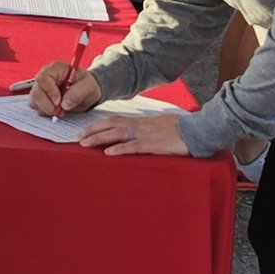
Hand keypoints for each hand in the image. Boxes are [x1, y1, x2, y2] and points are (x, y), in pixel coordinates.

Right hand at [28, 61, 100, 118]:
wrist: (86, 93)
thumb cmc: (87, 85)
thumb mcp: (89, 87)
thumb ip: (79, 92)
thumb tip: (65, 103)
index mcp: (56, 68)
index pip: (43, 78)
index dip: (49, 91)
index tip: (58, 101)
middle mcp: (46, 76)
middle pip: (36, 91)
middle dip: (46, 104)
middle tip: (59, 111)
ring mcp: (41, 87)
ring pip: (34, 100)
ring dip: (46, 109)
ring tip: (60, 111)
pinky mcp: (40, 97)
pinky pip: (36, 106)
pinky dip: (44, 111)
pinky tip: (55, 110)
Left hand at [77, 100, 192, 156]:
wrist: (197, 129)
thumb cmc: (180, 130)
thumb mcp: (159, 126)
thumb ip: (146, 130)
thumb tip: (135, 135)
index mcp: (141, 122)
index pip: (115, 120)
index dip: (99, 125)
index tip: (85, 130)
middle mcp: (140, 126)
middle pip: (111, 125)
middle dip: (93, 130)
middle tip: (77, 138)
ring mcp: (146, 135)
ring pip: (117, 134)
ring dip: (99, 138)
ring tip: (85, 144)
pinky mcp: (154, 145)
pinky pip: (133, 147)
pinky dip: (120, 149)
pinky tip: (108, 153)